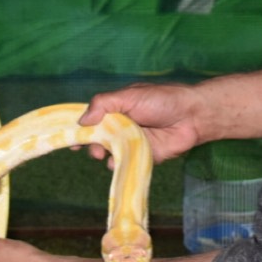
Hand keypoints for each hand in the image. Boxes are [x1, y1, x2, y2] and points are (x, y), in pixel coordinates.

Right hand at [81, 82, 204, 163]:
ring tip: (102, 153)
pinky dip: (117, 165)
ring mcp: (130, 143)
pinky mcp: (141, 157)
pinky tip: (117, 162)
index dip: (80, 127)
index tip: (70, 136)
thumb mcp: (129, 96)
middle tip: (91, 146)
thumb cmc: (161, 100)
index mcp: (116, 109)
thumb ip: (104, 104)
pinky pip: (124, 164)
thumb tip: (81, 120)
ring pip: (108, 153)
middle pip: (97, 138)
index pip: (92, 119)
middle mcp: (121, 126)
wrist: (192, 116)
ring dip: (102, 154)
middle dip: (90, 143)